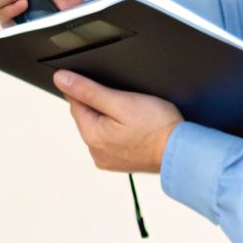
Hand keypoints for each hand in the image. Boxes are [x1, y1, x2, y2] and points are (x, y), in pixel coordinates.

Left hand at [52, 70, 181, 173]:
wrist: (181, 151)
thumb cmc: (157, 127)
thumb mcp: (121, 101)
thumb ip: (88, 90)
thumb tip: (61, 80)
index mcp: (91, 135)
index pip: (75, 103)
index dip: (88, 89)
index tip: (106, 85)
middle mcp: (95, 151)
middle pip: (87, 116)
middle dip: (102, 104)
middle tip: (127, 101)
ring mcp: (107, 159)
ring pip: (100, 128)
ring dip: (111, 118)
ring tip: (134, 115)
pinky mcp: (120, 162)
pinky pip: (112, 140)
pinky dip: (119, 131)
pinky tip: (135, 128)